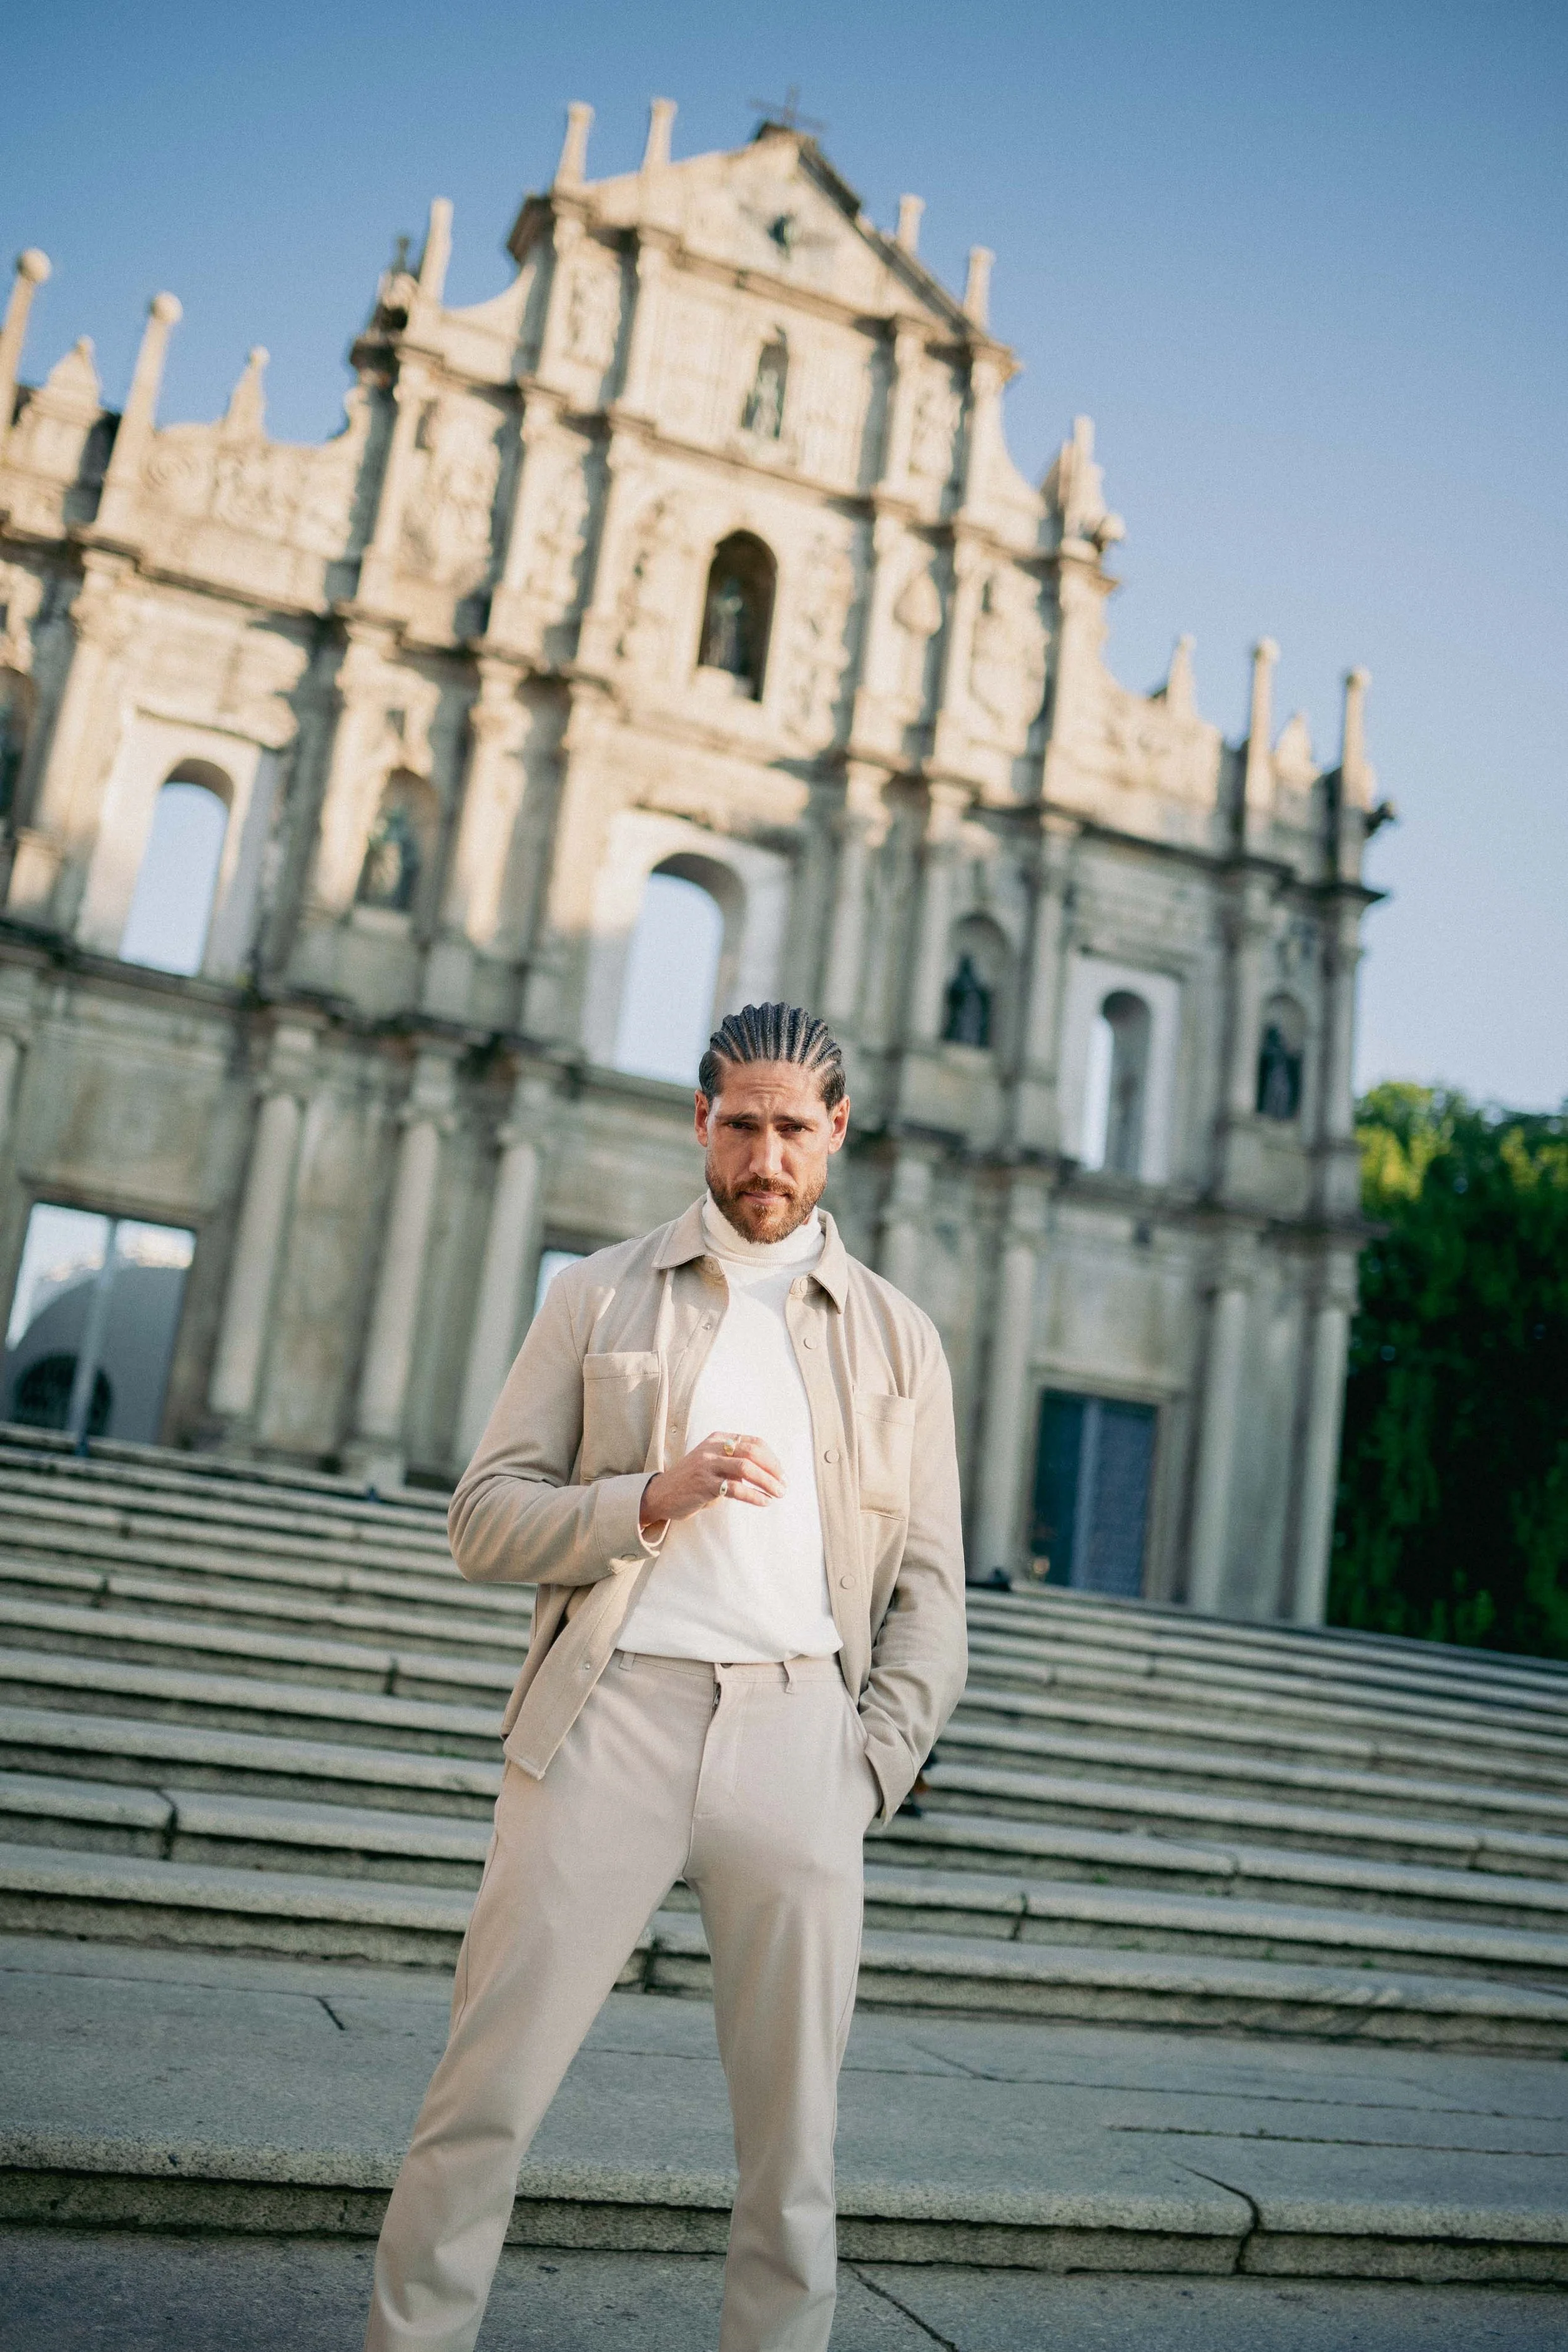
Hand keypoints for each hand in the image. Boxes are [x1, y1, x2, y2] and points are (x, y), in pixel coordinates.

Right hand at [639, 1432, 784, 1531]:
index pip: (754, 1442)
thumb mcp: (713, 1464)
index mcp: (718, 1439)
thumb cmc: (692, 1481)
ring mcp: (707, 1464)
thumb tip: (767, 1472)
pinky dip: (754, 1496)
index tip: (782, 1473)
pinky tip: (764, 1502)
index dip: (772, 1458)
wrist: (661, 1494)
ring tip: (778, 1494)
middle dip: (774, 1469)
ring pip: (746, 1468)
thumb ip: (735, 1463)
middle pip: (753, 1452)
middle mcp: (713, 1447)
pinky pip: (736, 1489)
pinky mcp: (704, 1484)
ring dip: (768, 1482)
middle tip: (784, 1485)